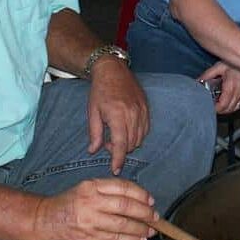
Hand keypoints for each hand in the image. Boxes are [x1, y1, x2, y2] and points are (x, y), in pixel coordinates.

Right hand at [34, 178, 156, 239]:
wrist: (41, 220)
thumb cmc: (65, 204)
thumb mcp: (84, 188)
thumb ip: (107, 192)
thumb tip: (134, 200)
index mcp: (92, 186)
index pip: (123, 187)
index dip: (141, 194)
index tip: (150, 200)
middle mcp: (92, 201)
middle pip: (126, 206)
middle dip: (145, 212)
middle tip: (155, 217)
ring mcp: (90, 221)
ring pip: (123, 225)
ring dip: (141, 229)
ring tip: (151, 231)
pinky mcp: (88, 238)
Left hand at [87, 57, 148, 174]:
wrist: (113, 70)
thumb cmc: (100, 90)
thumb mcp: (92, 112)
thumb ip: (94, 133)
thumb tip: (93, 151)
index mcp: (117, 115)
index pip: (121, 144)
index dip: (118, 160)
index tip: (115, 170)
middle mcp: (133, 114)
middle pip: (131, 143)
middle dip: (120, 150)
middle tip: (106, 144)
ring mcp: (142, 110)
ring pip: (140, 138)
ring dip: (129, 143)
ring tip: (116, 136)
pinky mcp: (146, 108)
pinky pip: (146, 129)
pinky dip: (137, 135)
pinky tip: (127, 130)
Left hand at [199, 62, 239, 113]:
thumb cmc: (234, 62)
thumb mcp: (218, 67)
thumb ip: (207, 76)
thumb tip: (198, 82)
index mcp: (230, 87)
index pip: (223, 105)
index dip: (216, 109)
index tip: (211, 107)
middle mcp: (239, 92)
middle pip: (229, 109)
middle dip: (220, 110)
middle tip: (214, 106)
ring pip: (236, 108)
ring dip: (228, 109)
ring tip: (221, 105)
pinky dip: (235, 105)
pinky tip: (230, 100)